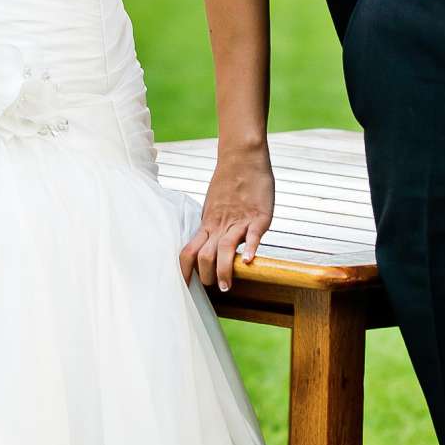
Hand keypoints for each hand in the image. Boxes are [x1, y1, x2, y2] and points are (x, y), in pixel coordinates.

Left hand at [179, 143, 273, 293]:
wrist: (242, 157)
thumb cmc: (229, 182)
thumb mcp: (213, 205)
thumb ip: (211, 225)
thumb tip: (207, 243)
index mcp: (207, 224)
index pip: (189, 251)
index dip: (185, 270)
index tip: (186, 285)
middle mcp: (220, 225)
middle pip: (205, 255)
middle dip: (207, 276)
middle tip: (215, 288)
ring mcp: (239, 221)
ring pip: (225, 248)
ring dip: (224, 269)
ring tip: (227, 286)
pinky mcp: (259, 216)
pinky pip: (253, 234)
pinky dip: (250, 248)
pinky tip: (250, 261)